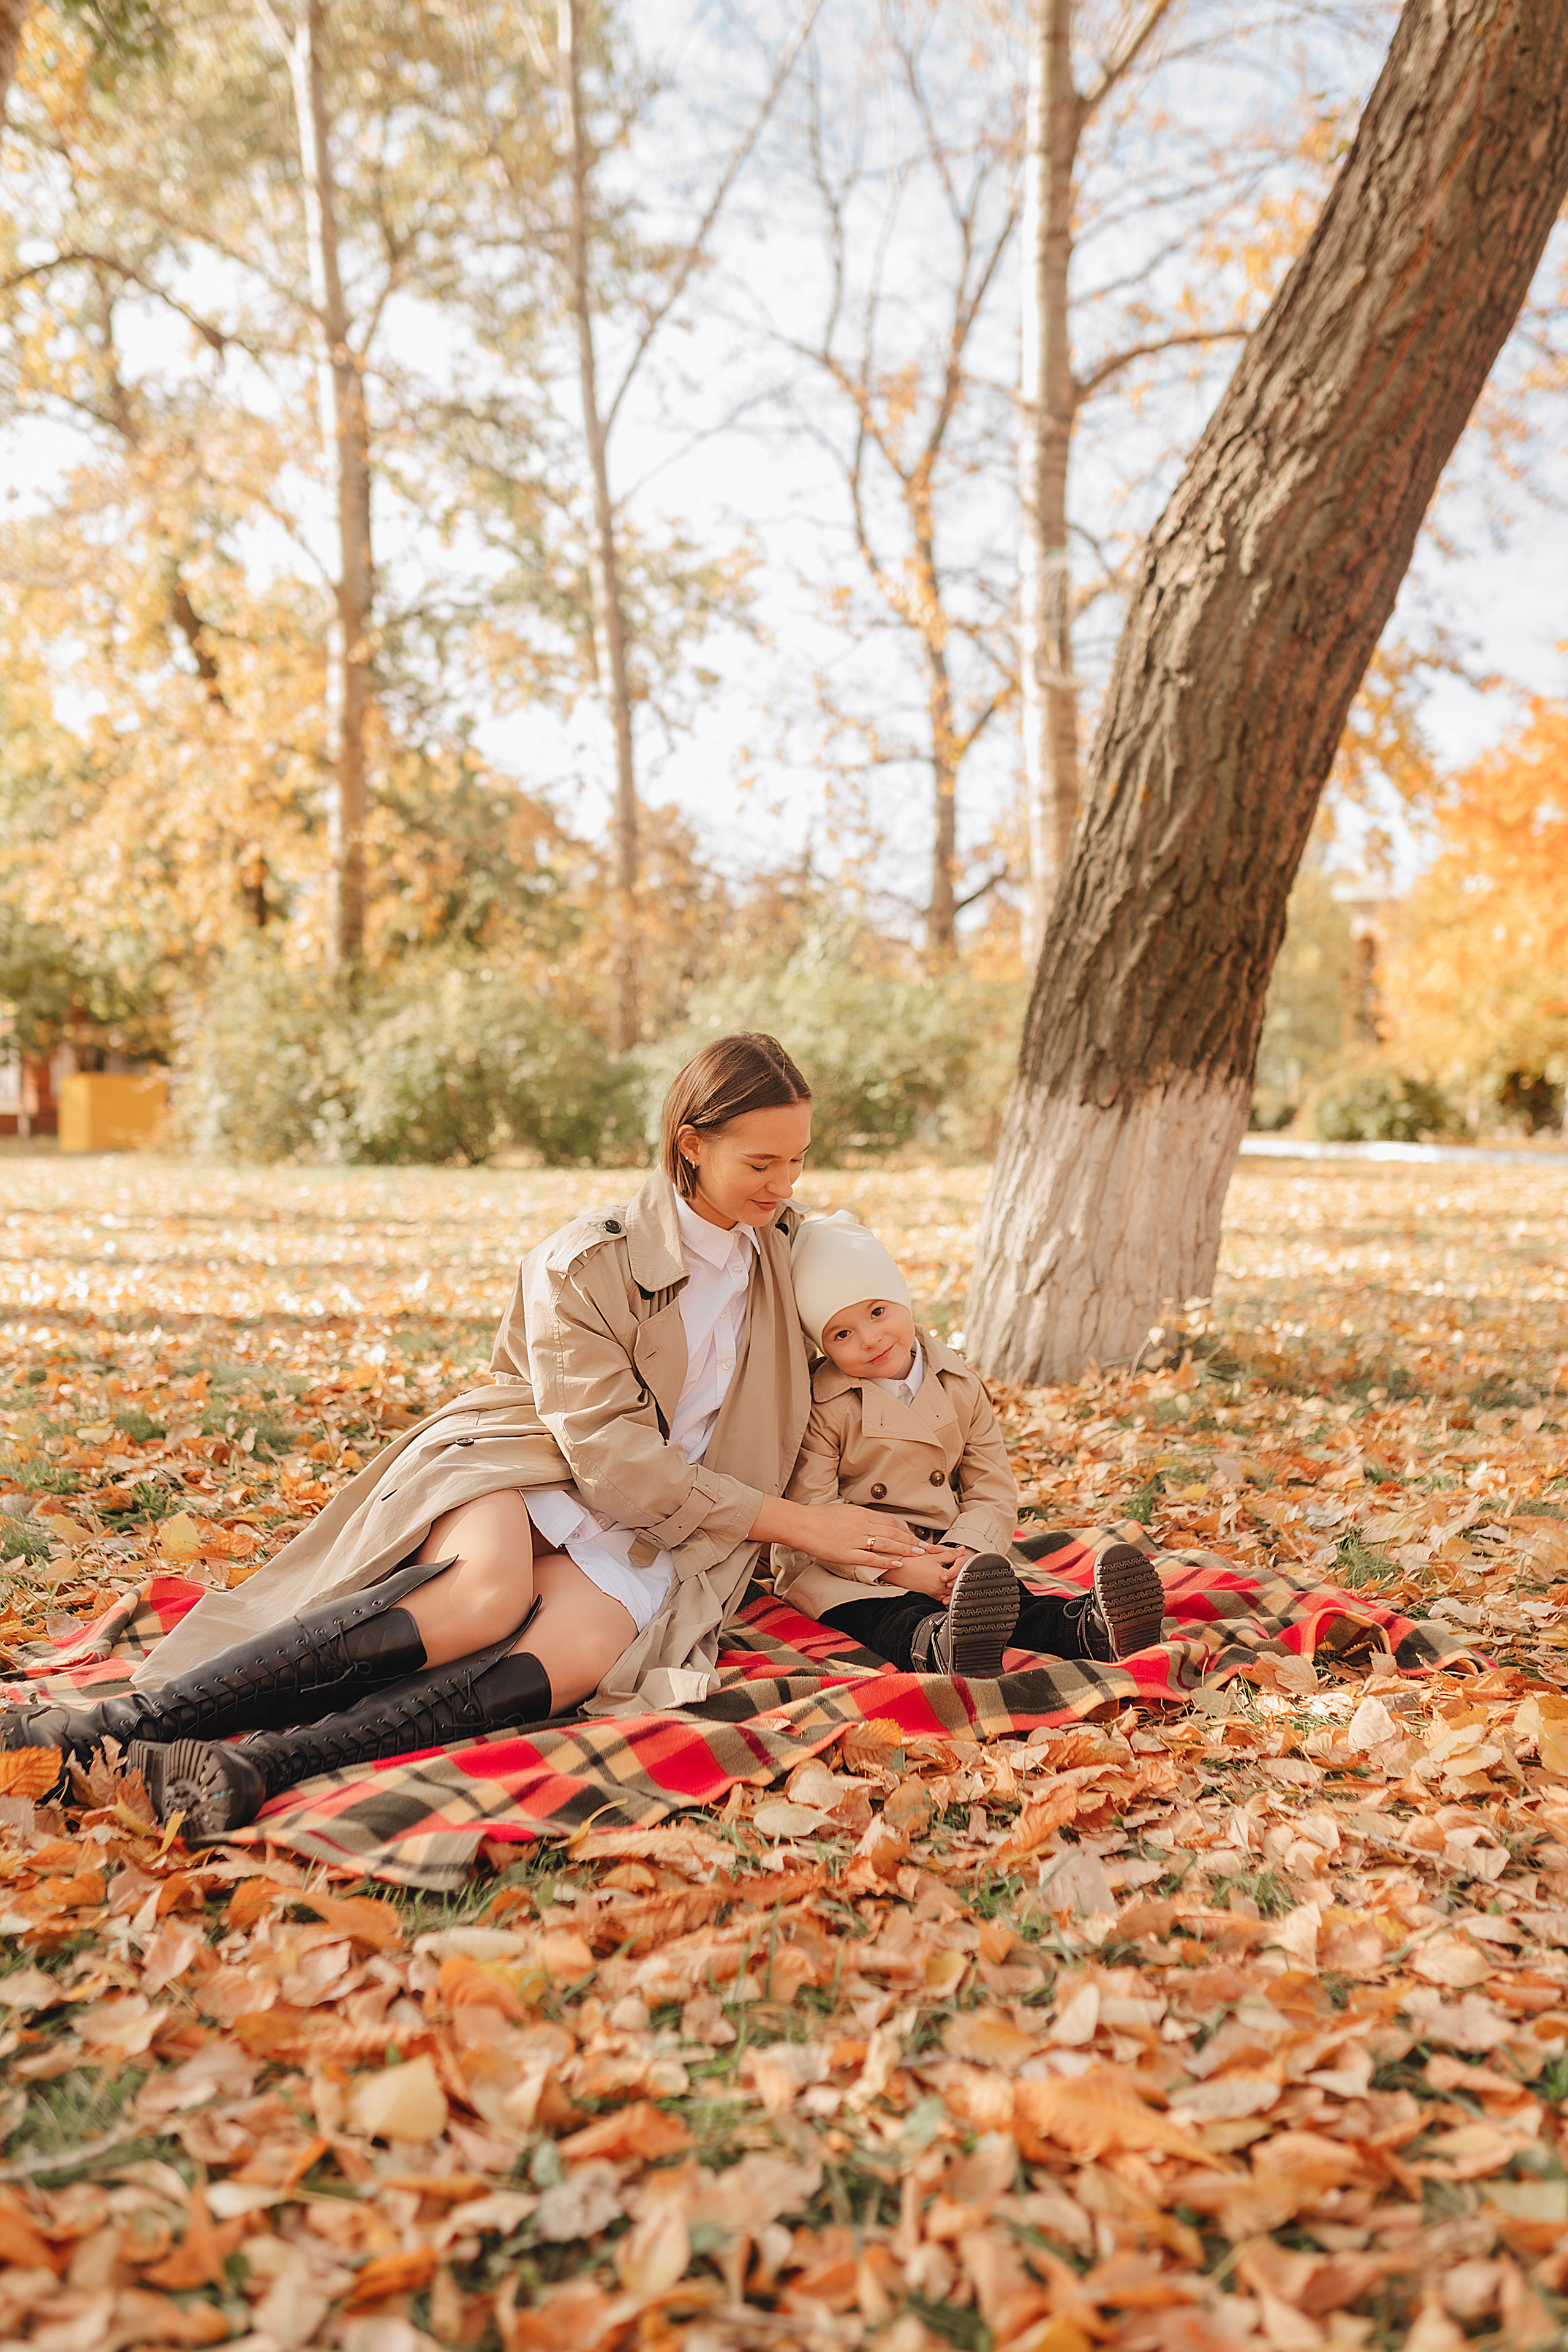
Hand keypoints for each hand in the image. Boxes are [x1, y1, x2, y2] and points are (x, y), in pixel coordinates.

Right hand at [784, 1502, 934, 1575]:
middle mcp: (861, 1524)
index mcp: (861, 1513)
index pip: (890, 1521)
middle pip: (893, 1532)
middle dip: (911, 1540)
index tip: (914, 1536)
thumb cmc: (818, 1517)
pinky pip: (872, 1557)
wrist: (801, 1523)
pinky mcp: (847, 1553)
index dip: (905, 1529)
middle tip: (924, 1547)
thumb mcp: (843, 1510)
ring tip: (917, 1554)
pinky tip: (898, 1563)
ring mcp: (855, 1539)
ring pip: (887, 1544)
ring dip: (905, 1549)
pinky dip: (887, 1561)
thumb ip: (858, 1516)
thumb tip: (870, 1520)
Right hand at [882, 1555, 957, 1599]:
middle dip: (960, 1580)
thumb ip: (950, 1554)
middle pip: (957, 1587)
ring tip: (954, 1579)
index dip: (964, 1571)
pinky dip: (947, 1594)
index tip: (965, 1566)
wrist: (898, 1571)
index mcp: (942, 1577)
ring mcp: (935, 1593)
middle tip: (963, 1572)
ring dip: (954, 1588)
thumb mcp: (934, 1556)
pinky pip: (943, 1598)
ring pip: (951, 1594)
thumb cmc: (913, 1563)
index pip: (960, 1577)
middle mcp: (939, 1587)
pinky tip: (946, 1587)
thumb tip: (961, 1550)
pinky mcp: (931, 1595)